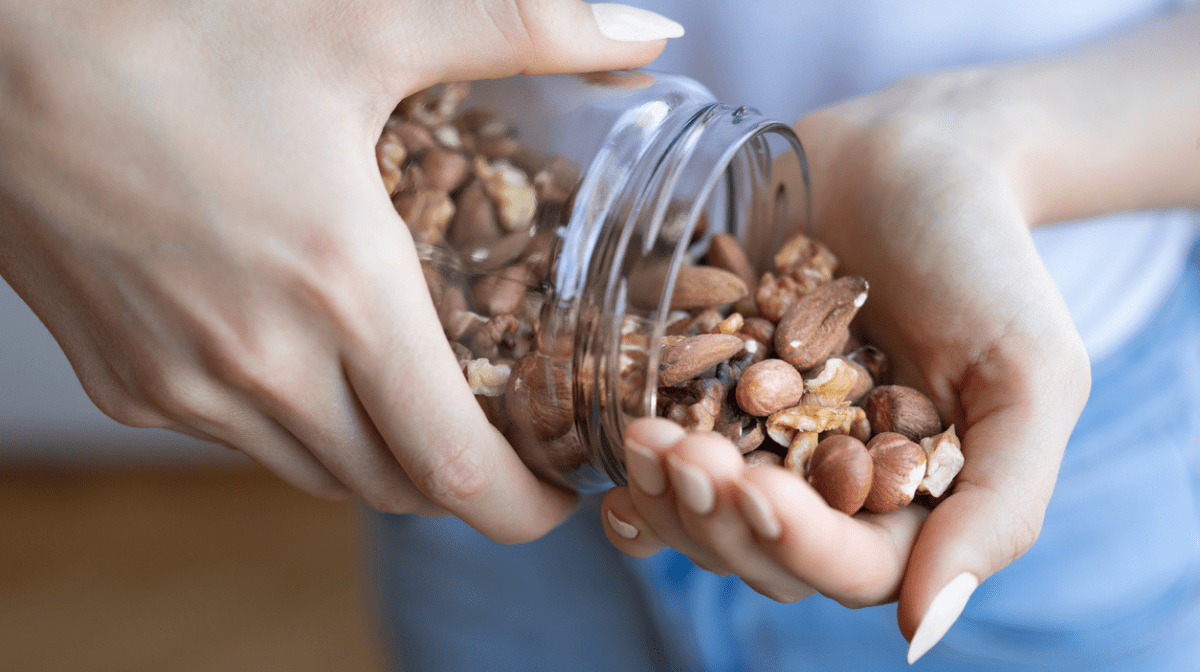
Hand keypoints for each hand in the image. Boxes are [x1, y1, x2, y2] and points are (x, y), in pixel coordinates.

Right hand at [0, 0, 681, 542]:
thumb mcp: (367, 21)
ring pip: (318, 473)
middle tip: (504, 431)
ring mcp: (182, 389)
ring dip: (382, 455)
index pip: (456, 474)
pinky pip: (242, 442)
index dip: (525, 507)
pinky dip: (300, 427)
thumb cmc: (175, 27)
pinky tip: (311, 358)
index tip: (560, 494)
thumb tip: (644, 31)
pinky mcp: (126, 385)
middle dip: (464, 478)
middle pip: (396, 487)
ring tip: (417, 397)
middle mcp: (261, 368)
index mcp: (340, 296)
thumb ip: (525, 30)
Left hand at [602, 69, 1091, 657]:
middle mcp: (829, 490)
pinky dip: (638, 470)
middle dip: (714, 514)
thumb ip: (1001, 503)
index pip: (851, 568)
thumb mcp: (1030, 375)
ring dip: (666, 495)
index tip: (754, 487)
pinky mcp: (712, 398)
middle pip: (762, 553)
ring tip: (642, 436)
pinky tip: (614, 452)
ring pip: (705, 517)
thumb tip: (925, 630)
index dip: (797, 543)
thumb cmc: (985, 261)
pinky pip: (668, 460)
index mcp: (907, 504)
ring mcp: (762, 445)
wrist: (913, 155)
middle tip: (677, 451)